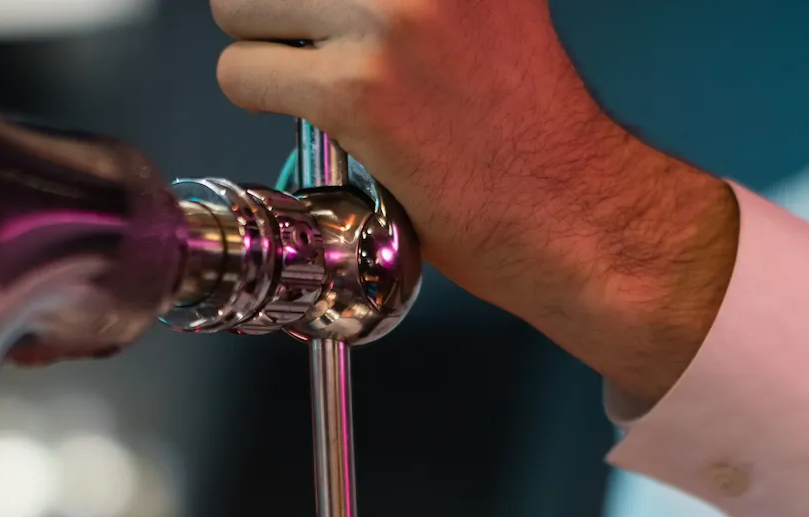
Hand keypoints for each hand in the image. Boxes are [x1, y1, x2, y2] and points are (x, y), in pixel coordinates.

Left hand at [207, 0, 737, 406]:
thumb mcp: (478, 5)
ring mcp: (388, 16)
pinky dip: (260, 98)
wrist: (571, 205)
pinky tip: (319, 121)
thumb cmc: (525, 121)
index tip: (323, 14)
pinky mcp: (356, 88)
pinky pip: (241, 73)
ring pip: (238, 5)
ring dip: (263, 48)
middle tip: (321, 47)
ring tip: (321, 82)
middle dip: (277, 6)